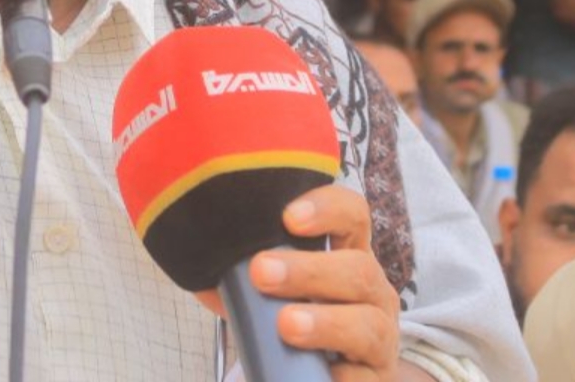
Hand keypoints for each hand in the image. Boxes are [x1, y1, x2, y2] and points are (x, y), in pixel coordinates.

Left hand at [198, 186, 402, 379]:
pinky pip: (365, 380)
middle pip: (358, 271)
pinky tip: (323, 374)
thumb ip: (240, 267)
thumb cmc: (289, 316)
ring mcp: (380, 337)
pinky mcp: (376, 379)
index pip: (351, 215)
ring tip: (284, 324)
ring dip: (325, 322)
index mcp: (347, 255)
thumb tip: (195, 254)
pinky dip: (343, 377)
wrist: (322, 374)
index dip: (327, 209)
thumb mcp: (270, 287)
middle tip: (260, 272)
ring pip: (368, 325)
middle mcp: (371, 291)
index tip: (287, 216)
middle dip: (308, 271)